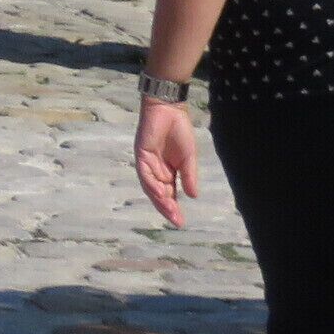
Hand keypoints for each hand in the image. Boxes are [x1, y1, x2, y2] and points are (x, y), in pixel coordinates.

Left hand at [136, 98, 199, 226]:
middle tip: (176, 221)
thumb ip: (189, 177)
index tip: (180, 222)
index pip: (169, 194)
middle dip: (166, 208)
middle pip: (159, 193)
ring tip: (169, 211)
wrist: (170, 111)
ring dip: (159, 199)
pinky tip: (160, 193)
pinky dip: (151, 183)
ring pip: (150, 186)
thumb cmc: (179, 132)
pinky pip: (145, 172)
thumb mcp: (188, 158)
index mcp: (168, 172)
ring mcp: (147, 162)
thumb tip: (193, 197)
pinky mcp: (141, 154)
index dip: (173, 207)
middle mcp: (156, 170)